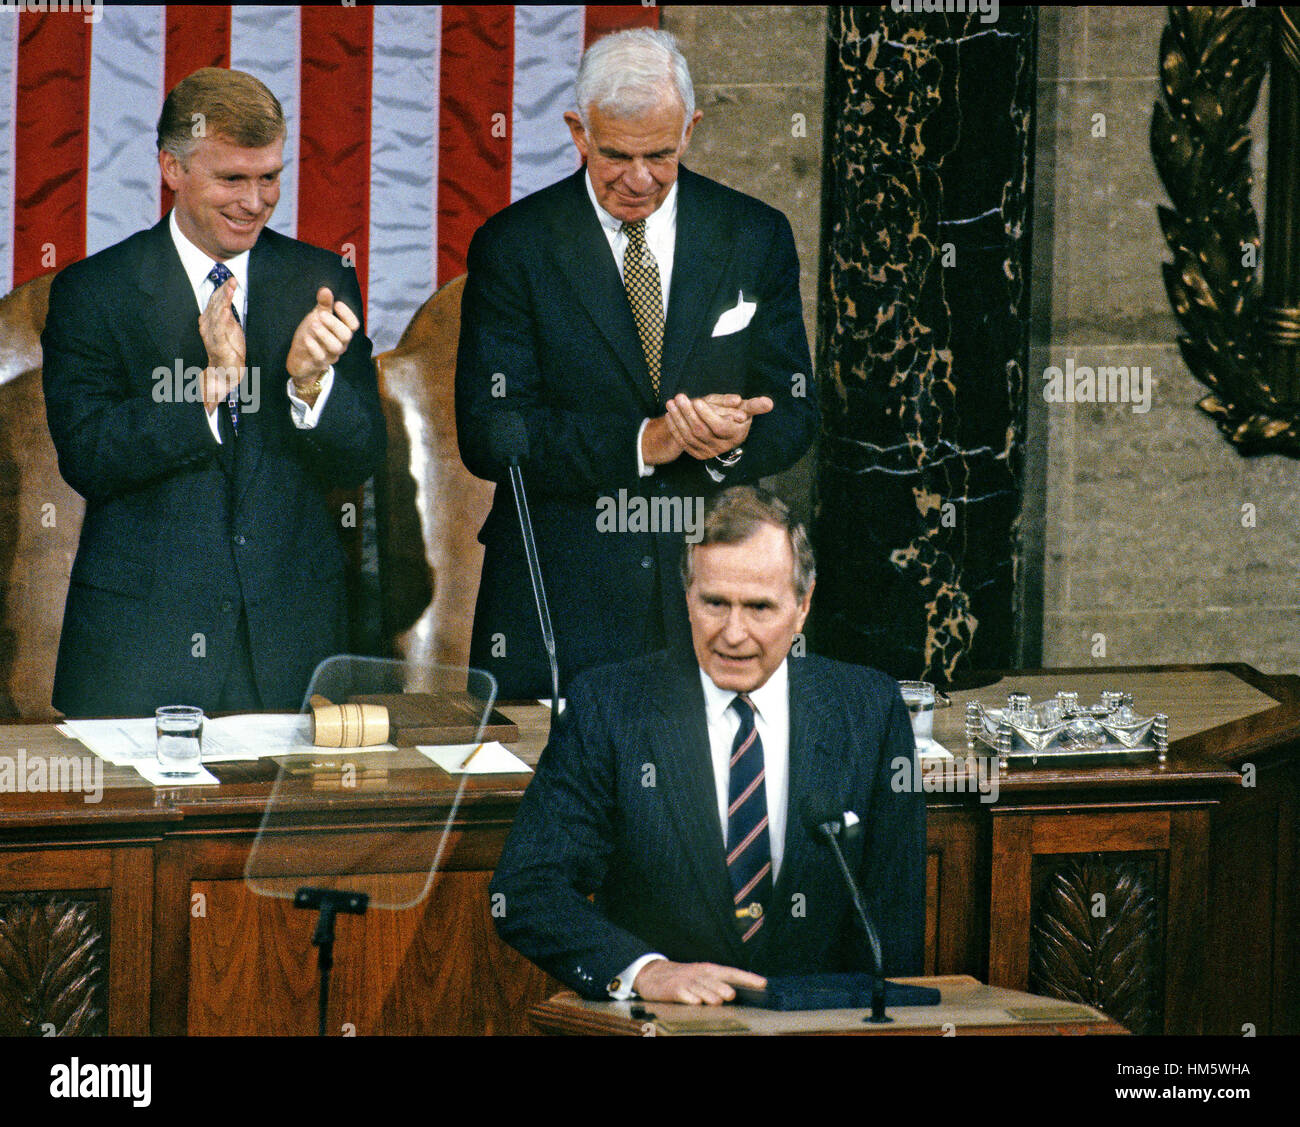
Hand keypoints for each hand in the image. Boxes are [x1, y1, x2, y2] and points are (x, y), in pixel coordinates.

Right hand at [199, 277, 245, 409]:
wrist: (224, 373)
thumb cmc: (229, 351)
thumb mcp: (232, 329)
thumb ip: (229, 315)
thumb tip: (230, 300)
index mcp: (210, 320)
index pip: (216, 301)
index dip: (224, 289)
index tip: (232, 279)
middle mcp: (207, 325)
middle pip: (216, 304)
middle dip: (224, 290)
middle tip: (232, 279)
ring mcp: (211, 334)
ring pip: (217, 312)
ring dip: (224, 299)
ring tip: (230, 288)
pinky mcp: (217, 344)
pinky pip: (219, 328)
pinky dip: (222, 317)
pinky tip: (227, 308)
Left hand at [287, 287, 358, 384]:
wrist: (301, 359)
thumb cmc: (312, 336)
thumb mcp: (317, 318)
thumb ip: (323, 306)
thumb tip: (325, 290)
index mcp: (342, 333)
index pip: (353, 325)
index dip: (347, 314)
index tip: (337, 304)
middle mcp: (340, 345)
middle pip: (346, 335)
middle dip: (334, 323)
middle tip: (321, 314)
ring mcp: (330, 355)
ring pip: (335, 347)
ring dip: (324, 334)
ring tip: (313, 324)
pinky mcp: (318, 364)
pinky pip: (320, 357)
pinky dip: (313, 346)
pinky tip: (306, 337)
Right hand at [632, 959, 766, 1004]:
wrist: (653, 975)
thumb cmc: (683, 978)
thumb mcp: (701, 977)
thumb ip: (718, 984)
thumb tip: (740, 993)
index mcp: (708, 969)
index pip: (731, 972)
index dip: (747, 977)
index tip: (763, 983)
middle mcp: (699, 974)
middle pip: (714, 980)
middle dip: (723, 987)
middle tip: (732, 995)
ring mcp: (685, 981)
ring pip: (699, 988)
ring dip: (709, 995)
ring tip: (718, 1002)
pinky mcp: (672, 990)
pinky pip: (682, 994)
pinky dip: (689, 998)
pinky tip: (695, 1003)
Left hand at [664, 392, 773, 459]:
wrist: (723, 431)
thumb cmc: (736, 415)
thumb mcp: (745, 408)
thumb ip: (755, 405)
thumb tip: (769, 403)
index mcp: (735, 435)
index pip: (719, 426)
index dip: (707, 414)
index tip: (697, 400)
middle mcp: (722, 447)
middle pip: (701, 431)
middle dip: (688, 413)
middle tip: (679, 397)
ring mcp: (708, 452)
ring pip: (689, 436)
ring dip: (678, 419)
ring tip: (671, 403)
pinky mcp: (697, 454)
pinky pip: (683, 442)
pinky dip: (674, 428)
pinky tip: (669, 415)